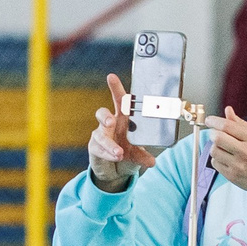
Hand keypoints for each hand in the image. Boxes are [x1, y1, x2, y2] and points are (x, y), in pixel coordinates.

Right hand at [88, 73, 158, 189]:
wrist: (114, 168)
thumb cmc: (127, 151)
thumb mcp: (137, 153)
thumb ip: (143, 156)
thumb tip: (152, 162)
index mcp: (123, 118)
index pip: (119, 101)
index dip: (115, 88)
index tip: (111, 77)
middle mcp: (109, 124)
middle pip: (102, 113)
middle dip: (105, 117)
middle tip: (111, 122)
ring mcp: (100, 135)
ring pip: (100, 135)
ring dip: (109, 144)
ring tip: (119, 152)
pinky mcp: (94, 147)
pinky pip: (98, 148)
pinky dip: (107, 154)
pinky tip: (114, 157)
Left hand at [203, 106, 246, 211]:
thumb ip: (242, 124)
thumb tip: (228, 110)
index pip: (227, 126)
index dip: (214, 121)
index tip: (210, 120)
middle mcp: (246, 151)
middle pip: (217, 138)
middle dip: (212, 133)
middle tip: (215, 133)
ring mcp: (238, 165)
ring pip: (214, 150)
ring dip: (215, 146)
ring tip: (223, 147)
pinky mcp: (232, 176)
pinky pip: (215, 163)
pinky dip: (217, 159)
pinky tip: (226, 158)